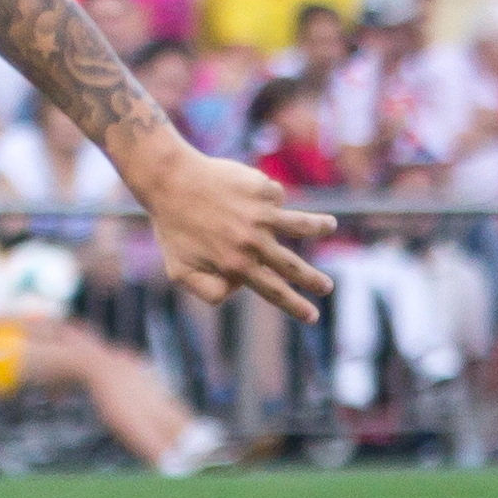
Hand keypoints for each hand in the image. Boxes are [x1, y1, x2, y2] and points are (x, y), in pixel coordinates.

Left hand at [132, 144, 331, 318]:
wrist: (168, 181)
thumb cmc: (172, 227)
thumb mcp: (179, 270)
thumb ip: (208, 289)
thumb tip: (238, 290)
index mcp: (235, 265)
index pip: (273, 291)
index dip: (295, 306)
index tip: (312, 316)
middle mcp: (253, 243)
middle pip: (294, 267)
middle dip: (313, 280)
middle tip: (326, 287)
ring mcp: (261, 215)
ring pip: (302, 225)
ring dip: (319, 227)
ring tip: (328, 225)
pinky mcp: (262, 190)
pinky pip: (276, 196)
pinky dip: (268, 197)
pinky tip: (248, 193)